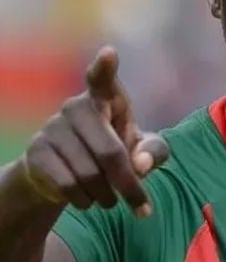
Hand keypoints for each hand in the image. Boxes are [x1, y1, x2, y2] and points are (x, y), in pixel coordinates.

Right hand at [21, 47, 168, 216]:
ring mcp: (53, 128)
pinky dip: (85, 201)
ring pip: (90, 175)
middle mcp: (75, 107)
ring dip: (107, 197)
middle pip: (111, 153)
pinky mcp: (36, 152)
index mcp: (106, 99)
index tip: (110, 53)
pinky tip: (87, 200)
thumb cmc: (112, 152)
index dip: (105, 68)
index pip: (103, 80)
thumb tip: (142, 164)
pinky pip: (68, 186)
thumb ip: (153, 152)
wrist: (61, 173)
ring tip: (110, 199)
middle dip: (129, 186)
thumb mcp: (140, 150)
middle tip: (143, 208)